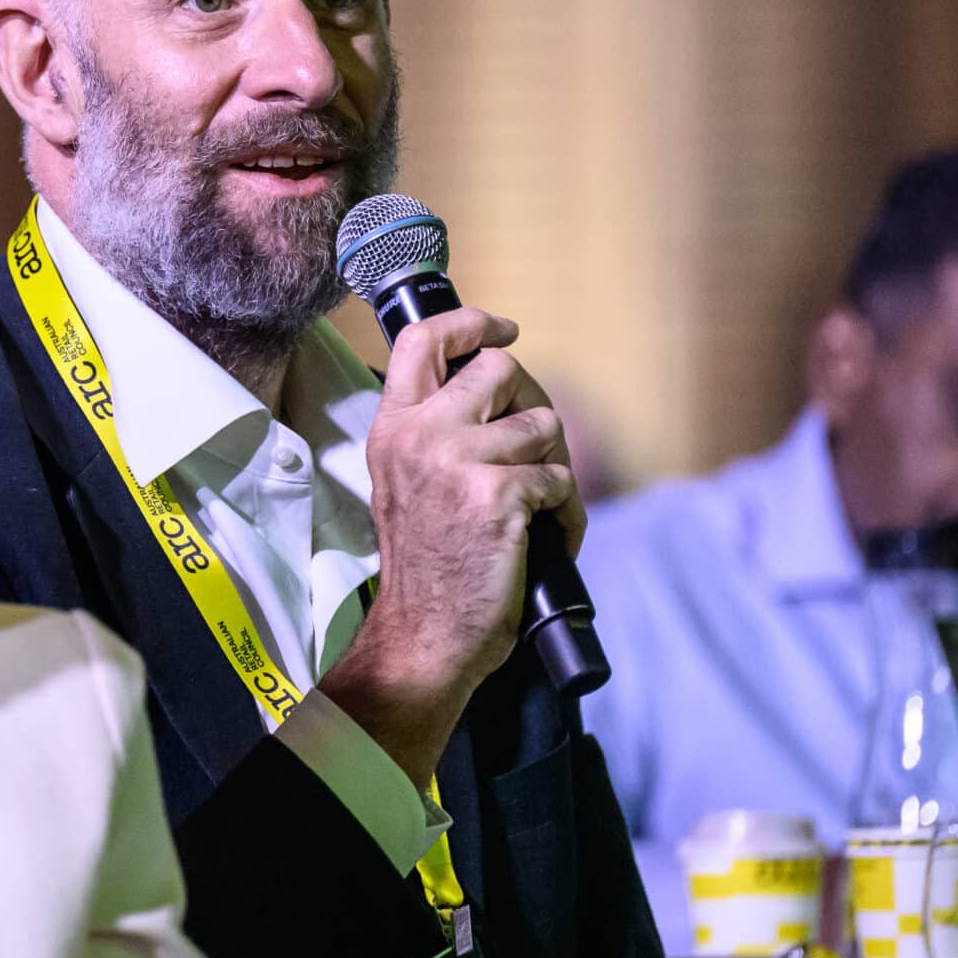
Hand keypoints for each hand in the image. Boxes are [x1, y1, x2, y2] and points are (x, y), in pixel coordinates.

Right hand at [317, 307, 582, 783]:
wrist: (425, 634)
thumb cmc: (426, 563)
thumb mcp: (405, 481)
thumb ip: (435, 429)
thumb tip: (497, 383)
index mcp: (392, 428)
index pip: (422, 340)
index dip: (471, 323)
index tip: (503, 329)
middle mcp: (420, 435)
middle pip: (500, 369)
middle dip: (531, 404)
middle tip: (534, 447)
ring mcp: (458, 463)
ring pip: (542, 424)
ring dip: (553, 465)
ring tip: (538, 507)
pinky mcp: (499, 496)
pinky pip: (559, 477)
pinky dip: (566, 510)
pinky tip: (545, 536)